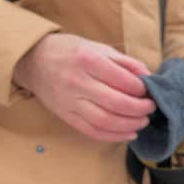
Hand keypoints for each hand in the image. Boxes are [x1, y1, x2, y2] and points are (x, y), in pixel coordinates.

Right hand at [13, 33, 155, 142]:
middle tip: (150, 108)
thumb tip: (147, 77)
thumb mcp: (97, 47)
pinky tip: (128, 134)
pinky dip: (113, 136)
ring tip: (142, 121)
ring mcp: (70, 101)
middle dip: (139, 109)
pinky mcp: (65, 116)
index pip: (121, 80)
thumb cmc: (69, 51)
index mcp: (87, 60)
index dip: (140, 89)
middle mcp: (77, 82)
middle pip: (115, 103)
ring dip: (129, 125)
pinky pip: (92, 131)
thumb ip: (124, 62)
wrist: (33, 61)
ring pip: (105, 121)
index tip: (148, 91)